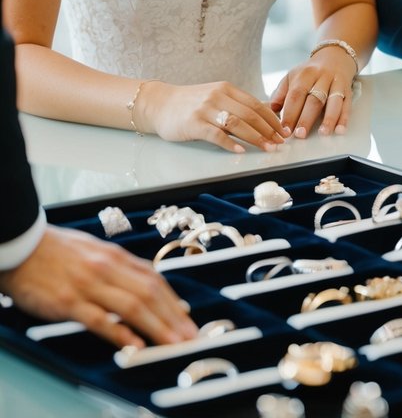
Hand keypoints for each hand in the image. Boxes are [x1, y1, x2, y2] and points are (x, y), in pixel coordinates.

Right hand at [0, 226, 197, 349]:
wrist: (22, 246)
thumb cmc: (57, 251)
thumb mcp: (93, 251)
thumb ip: (118, 268)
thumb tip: (143, 283)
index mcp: (114, 256)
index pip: (153, 279)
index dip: (173, 300)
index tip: (188, 318)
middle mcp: (107, 268)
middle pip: (149, 293)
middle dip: (173, 317)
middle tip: (190, 337)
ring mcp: (88, 285)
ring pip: (131, 306)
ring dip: (157, 327)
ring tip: (173, 344)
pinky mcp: (68, 302)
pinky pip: (99, 320)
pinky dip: (119, 332)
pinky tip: (134, 345)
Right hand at [140, 80, 285, 152]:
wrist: (160, 104)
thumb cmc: (191, 104)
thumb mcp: (216, 98)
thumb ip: (237, 105)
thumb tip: (266, 115)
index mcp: (226, 89)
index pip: (255, 104)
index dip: (271, 119)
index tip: (282, 131)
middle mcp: (218, 96)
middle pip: (249, 114)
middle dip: (268, 130)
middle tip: (279, 143)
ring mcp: (205, 109)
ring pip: (236, 123)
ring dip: (255, 137)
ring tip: (267, 148)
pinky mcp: (194, 123)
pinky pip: (216, 135)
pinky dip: (231, 144)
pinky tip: (240, 151)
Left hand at [270, 48, 355, 138]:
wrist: (334, 56)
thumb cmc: (309, 72)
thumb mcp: (292, 77)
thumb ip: (280, 94)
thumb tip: (270, 110)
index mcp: (304, 74)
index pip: (296, 95)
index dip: (290, 113)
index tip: (284, 130)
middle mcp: (321, 77)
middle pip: (314, 99)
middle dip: (307, 118)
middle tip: (300, 135)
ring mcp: (336, 83)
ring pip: (333, 101)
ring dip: (329, 118)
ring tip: (323, 134)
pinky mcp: (348, 90)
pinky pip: (347, 105)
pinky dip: (344, 118)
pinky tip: (340, 130)